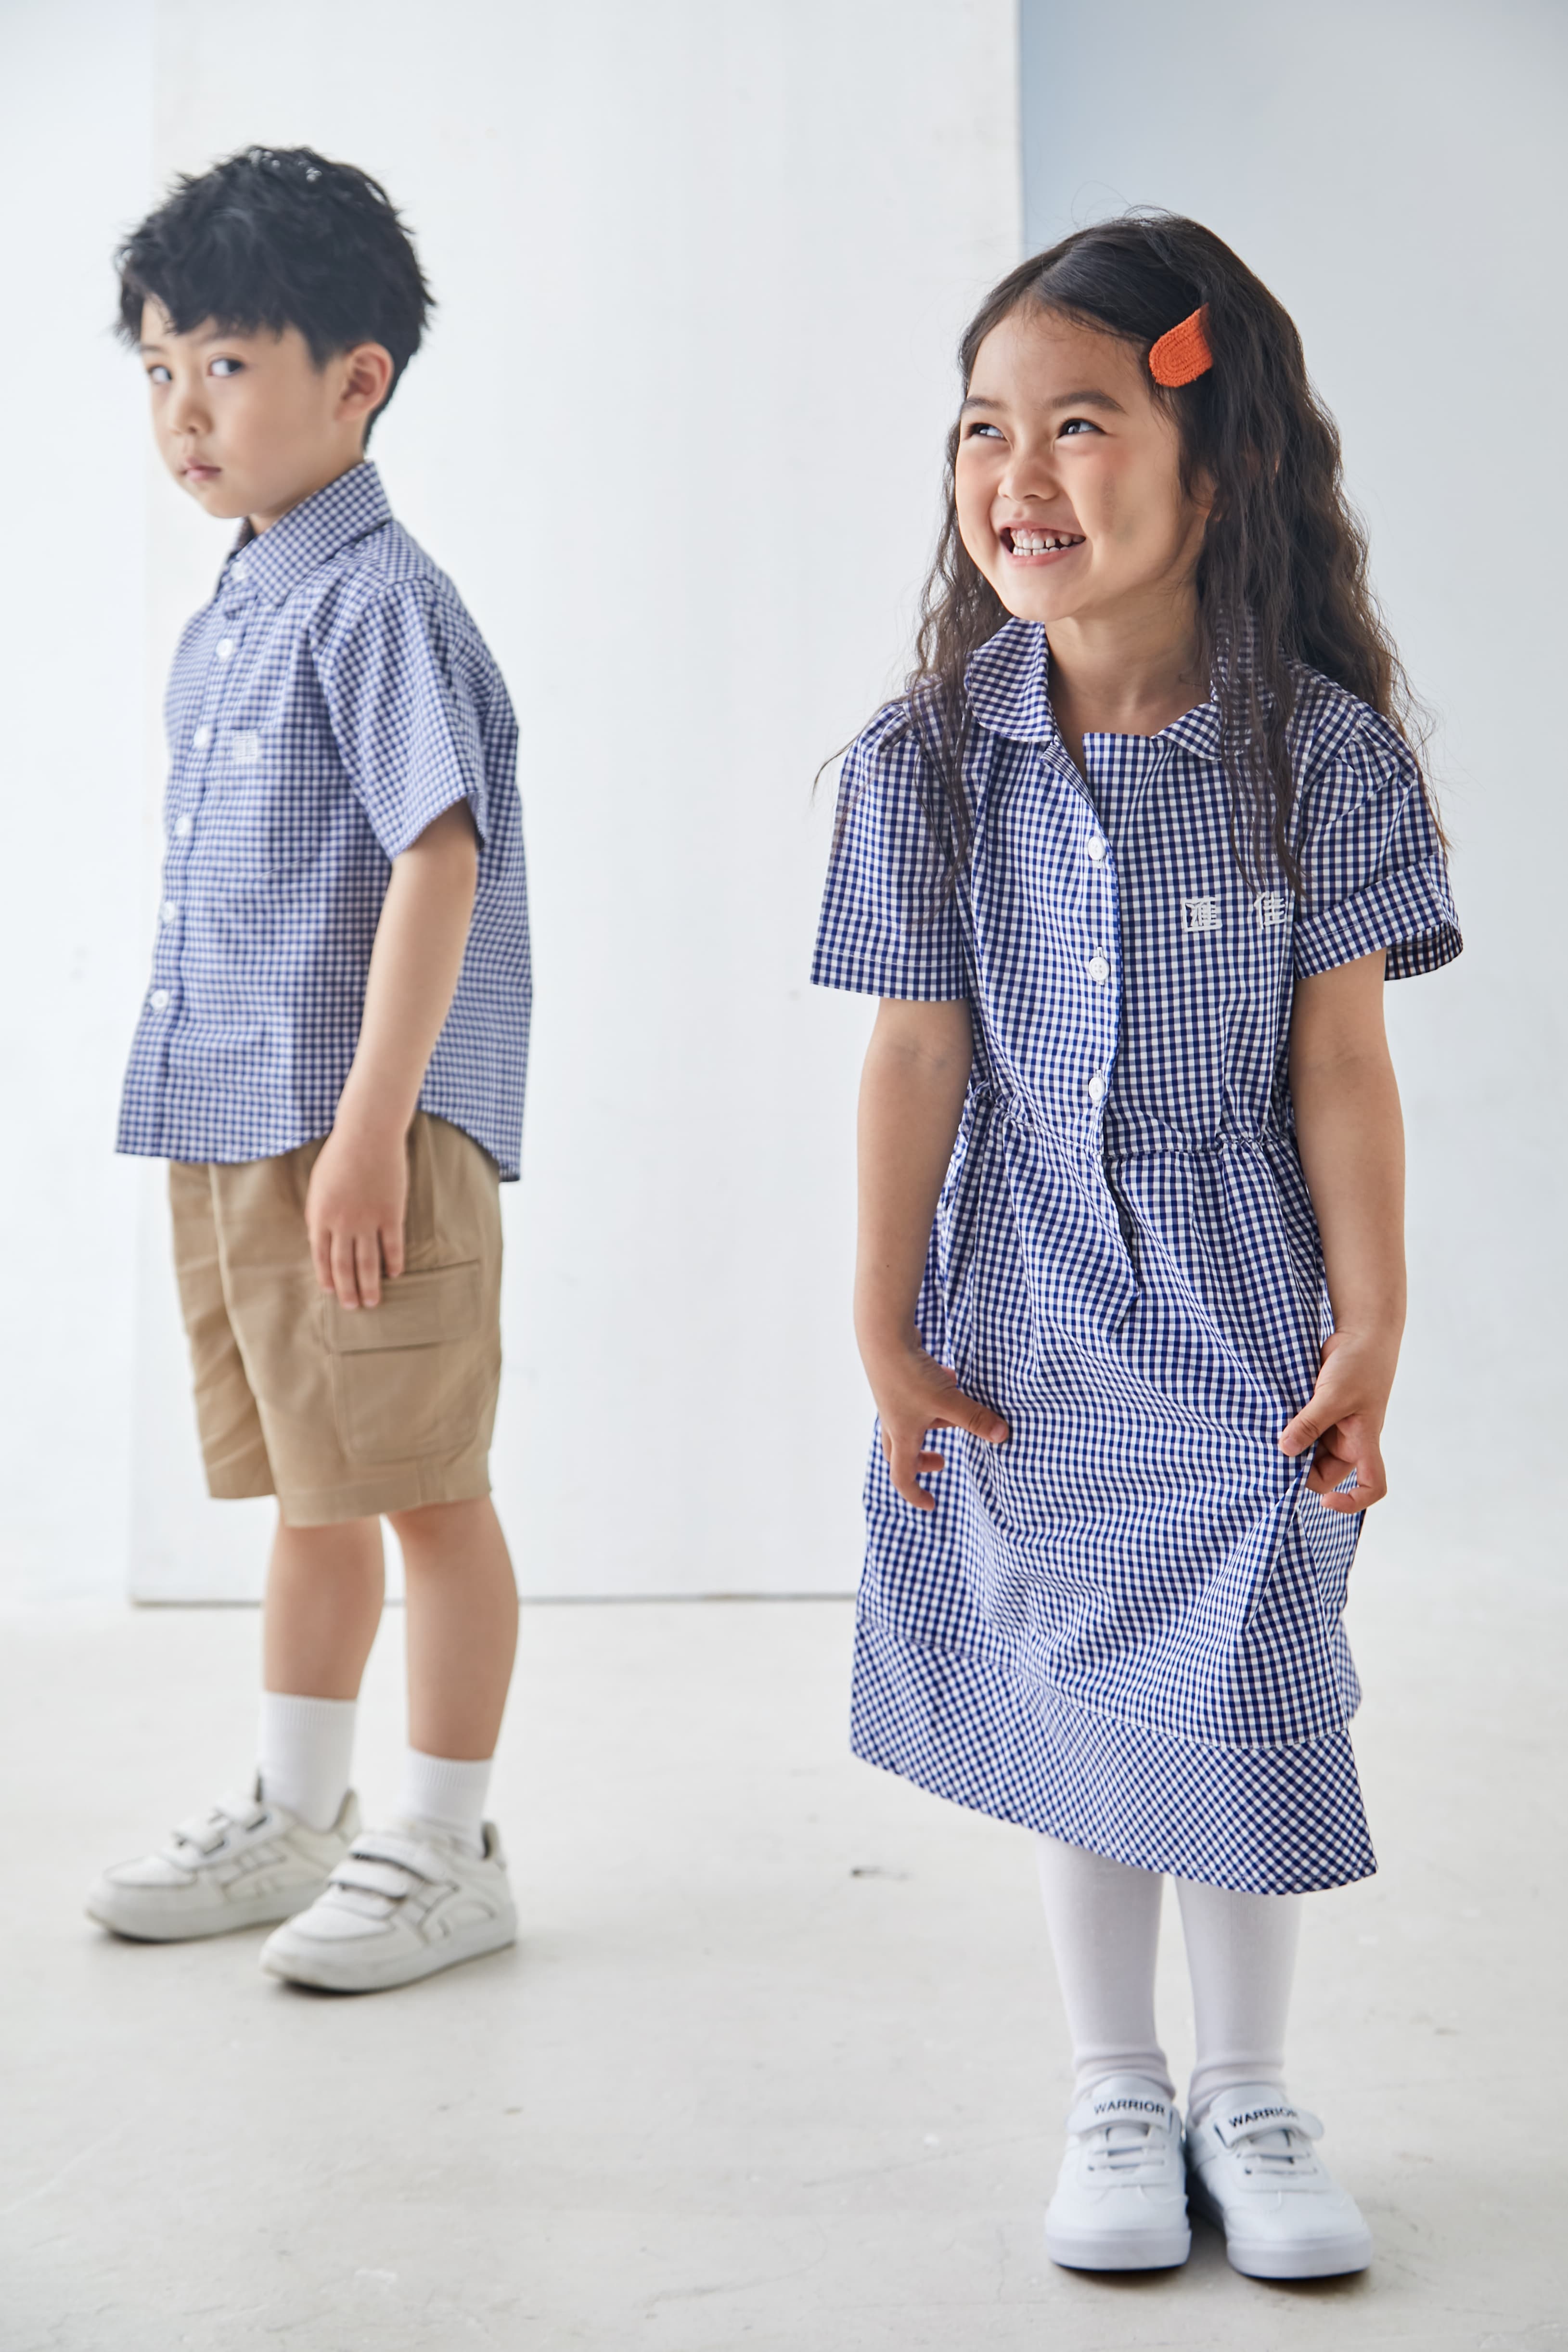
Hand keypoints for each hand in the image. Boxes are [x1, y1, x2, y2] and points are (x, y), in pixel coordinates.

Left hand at [304, 1118, 407, 1308]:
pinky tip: (394, 1274)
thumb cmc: (339, 1157)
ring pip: (368, 1262)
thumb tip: (321, 1238)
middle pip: (344, 1266)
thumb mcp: (318, 1186)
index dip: (327, 1277)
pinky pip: (392, 1245)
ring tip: (373, 1301)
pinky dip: (393, 1262)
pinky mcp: (391, 1213)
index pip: (321, 1257)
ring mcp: (368, 1220)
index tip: (331, 1293)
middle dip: (348, 1290)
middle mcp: (342, 1224)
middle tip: (353, 1307)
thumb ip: (319, 1214)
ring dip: (370, 1285)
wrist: (367, 1135)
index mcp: (320, 1216)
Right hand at [863, 1337, 1008, 1511]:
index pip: (903, 1476)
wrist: (883, 1337)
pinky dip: (935, 1393)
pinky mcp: (897, 1378)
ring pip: (914, 1420)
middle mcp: (894, 1420)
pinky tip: (952, 1375)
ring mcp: (893, 1399)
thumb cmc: (911, 1375)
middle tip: (943, 1461)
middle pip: (901, 1451)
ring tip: (959, 1411)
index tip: (931, 1504)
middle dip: (922, 1460)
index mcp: (902, 1435)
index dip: (916, 1494)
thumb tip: (1002, 1436)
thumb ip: (975, 1419)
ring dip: (936, 1421)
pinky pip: (918, 1395)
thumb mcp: (948, 1401)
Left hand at [1278, 1330, 1396, 1511]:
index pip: (1372, 1485)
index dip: (1353, 1502)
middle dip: (1301, 1469)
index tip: (1326, 1500)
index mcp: (1363, 1442)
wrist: (1360, 1335)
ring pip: (1307, 1453)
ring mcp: (1332, 1428)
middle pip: (1322, 1474)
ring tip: (1270, 1433)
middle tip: (1275, 1452)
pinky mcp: (1317, 1414)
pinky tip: (1270, 1422)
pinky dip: (1287, 1430)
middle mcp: (1348, 1441)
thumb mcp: (1333, 1395)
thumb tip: (1285, 1450)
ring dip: (1290, 1447)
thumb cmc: (1359, 1365)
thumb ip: (1310, 1423)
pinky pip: (1300, 1433)